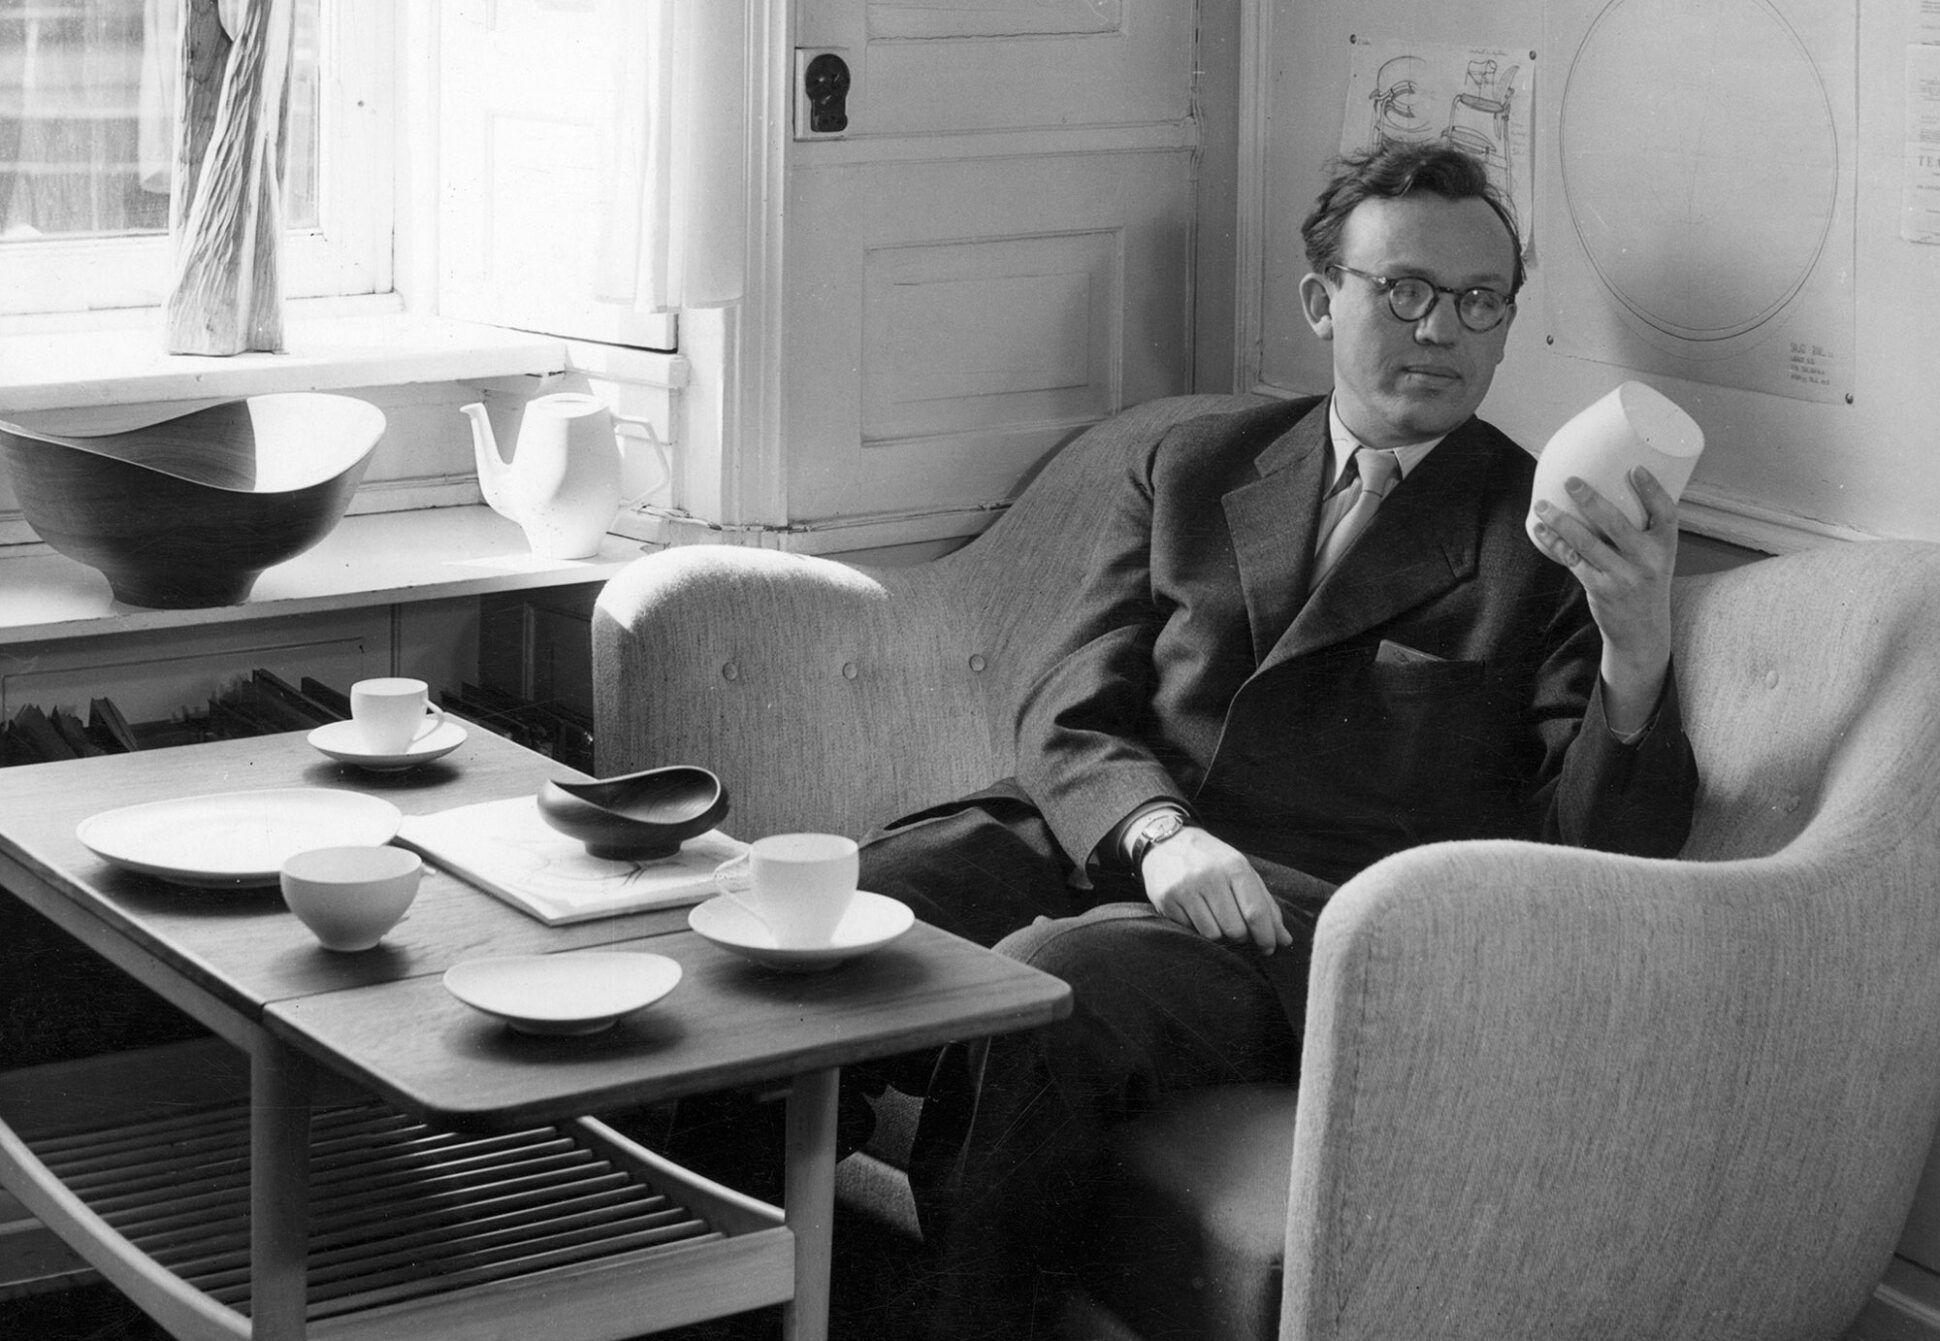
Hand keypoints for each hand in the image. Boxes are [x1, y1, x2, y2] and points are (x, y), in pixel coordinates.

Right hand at [1140, 827, 1291, 952]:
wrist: (1168, 841)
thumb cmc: (1212, 860)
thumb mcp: (1242, 872)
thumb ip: (1265, 905)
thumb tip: (1285, 940)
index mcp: (1235, 867)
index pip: (1255, 912)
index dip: (1266, 936)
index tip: (1268, 948)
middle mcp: (1210, 876)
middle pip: (1235, 929)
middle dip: (1240, 936)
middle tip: (1236, 927)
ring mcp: (1186, 887)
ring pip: (1213, 934)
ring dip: (1218, 933)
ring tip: (1214, 917)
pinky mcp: (1167, 898)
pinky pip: (1190, 930)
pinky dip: (1197, 928)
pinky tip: (1195, 912)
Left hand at [1531, 467, 1677, 732]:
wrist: (1643, 631)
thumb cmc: (1644, 583)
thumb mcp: (1656, 559)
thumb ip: (1640, 533)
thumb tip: (1602, 496)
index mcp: (1666, 547)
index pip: (1666, 513)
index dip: (1653, 489)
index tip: (1636, 468)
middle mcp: (1648, 561)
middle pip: (1617, 523)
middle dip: (1590, 499)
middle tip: (1570, 481)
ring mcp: (1624, 576)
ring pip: (1587, 542)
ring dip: (1561, 521)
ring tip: (1542, 505)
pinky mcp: (1602, 589)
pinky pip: (1574, 561)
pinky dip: (1556, 544)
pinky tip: (1543, 531)